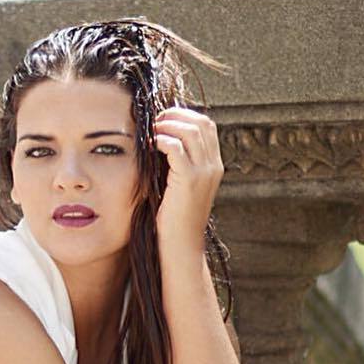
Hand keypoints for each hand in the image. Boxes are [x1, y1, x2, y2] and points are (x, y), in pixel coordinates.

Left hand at [152, 106, 223, 254]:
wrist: (181, 247)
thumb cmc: (175, 222)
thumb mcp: (181, 189)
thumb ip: (178, 167)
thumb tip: (160, 145)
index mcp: (214, 167)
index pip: (206, 126)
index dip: (185, 116)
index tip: (164, 121)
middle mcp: (213, 166)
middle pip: (201, 122)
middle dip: (176, 115)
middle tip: (155, 121)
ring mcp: (204, 172)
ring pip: (190, 130)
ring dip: (167, 125)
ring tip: (150, 132)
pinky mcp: (190, 180)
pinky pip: (176, 147)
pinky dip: (161, 140)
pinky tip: (150, 145)